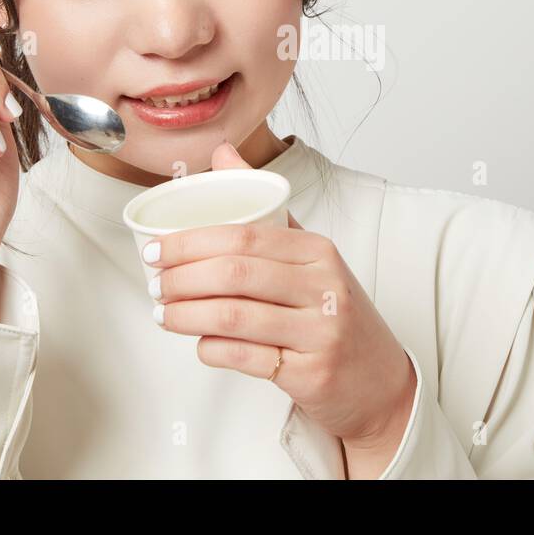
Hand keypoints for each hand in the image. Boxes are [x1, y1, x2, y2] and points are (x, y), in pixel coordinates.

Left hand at [147, 141, 417, 477]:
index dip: (190, 242)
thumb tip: (222, 154)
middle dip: (181, 277)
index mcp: (319, 251)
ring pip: (233, 316)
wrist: (378, 380)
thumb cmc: (333, 313)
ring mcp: (320, 332)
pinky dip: (210, 348)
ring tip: (165, 314)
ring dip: (186, 315)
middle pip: (235, 273)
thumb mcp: (310, 256)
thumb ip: (265, 208)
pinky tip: (200, 342)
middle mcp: (324, 287)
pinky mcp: (310, 372)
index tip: (156, 250)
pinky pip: (244, 357)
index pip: (245, 235)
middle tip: (155, 283)